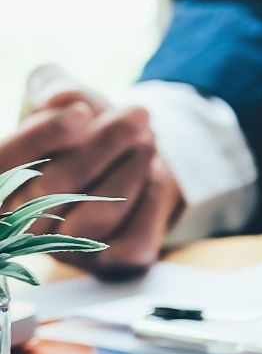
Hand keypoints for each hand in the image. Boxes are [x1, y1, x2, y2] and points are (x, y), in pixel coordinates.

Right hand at [2, 68, 181, 275]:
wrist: (130, 161)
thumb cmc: (86, 128)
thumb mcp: (65, 97)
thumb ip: (54, 87)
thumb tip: (59, 97)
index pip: (2, 163)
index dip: (41, 137)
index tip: (80, 113)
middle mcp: (18, 226)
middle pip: (55, 187)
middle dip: (104, 146)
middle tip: (137, 116)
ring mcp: (61, 250)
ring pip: (100, 214)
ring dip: (132, 170)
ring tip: (148, 138)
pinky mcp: (105, 266)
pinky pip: (133, 242)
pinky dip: (152, 201)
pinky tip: (155, 174)